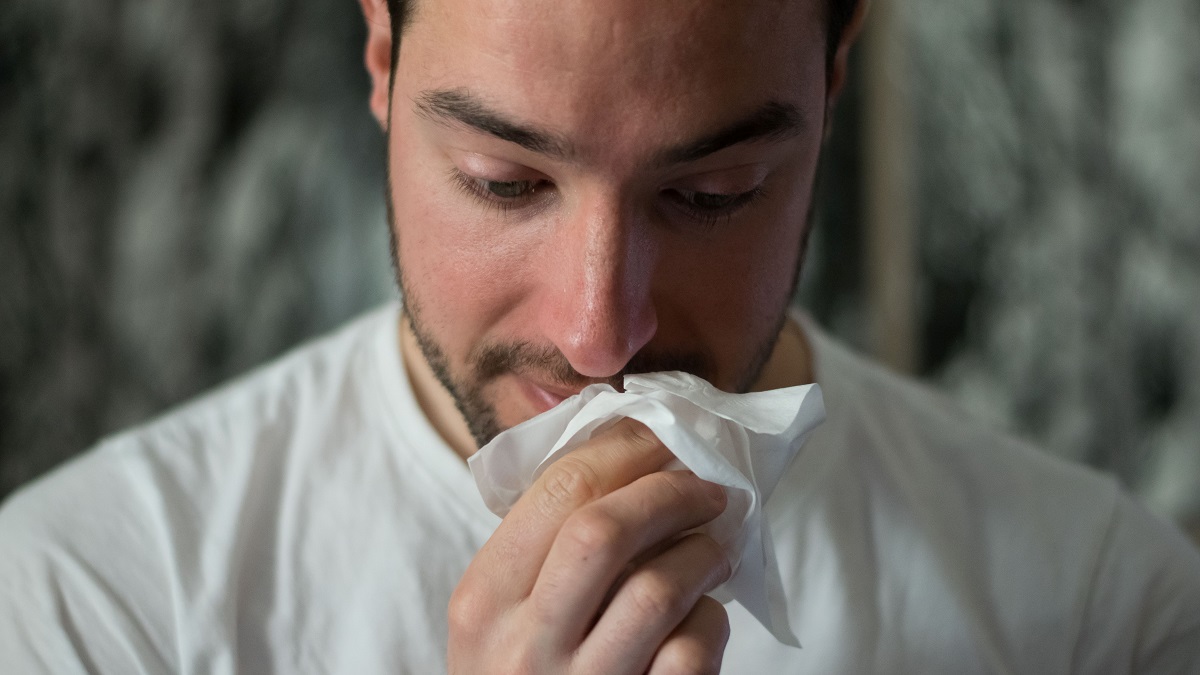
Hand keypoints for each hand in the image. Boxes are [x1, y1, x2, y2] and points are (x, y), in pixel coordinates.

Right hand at [448, 418, 732, 673]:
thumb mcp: (502, 618)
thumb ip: (543, 549)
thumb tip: (631, 454)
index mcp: (483, 600)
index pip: (558, 490)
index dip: (625, 449)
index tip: (664, 437)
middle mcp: (522, 645)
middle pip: (605, 529)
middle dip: (669, 491)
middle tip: (708, 486)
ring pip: (658, 588)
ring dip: (704, 552)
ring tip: (719, 543)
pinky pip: (690, 651)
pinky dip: (710, 622)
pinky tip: (704, 616)